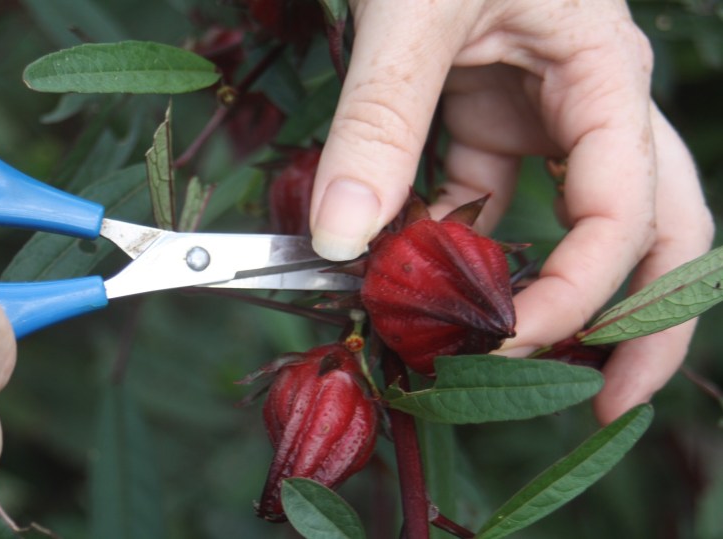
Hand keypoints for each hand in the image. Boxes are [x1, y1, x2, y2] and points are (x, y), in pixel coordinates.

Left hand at [309, 1, 713, 423]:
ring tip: (513, 356)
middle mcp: (592, 100)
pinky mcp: (494, 114)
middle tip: (608, 399)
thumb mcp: (410, 11)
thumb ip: (378, 123)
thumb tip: (342, 239)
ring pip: (576, 221)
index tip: (507, 343)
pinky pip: (494, 196)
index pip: (624, 214)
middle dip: (640, 319)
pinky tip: (425, 272)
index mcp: (602, 74)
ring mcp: (545, 110)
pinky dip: (464, 241)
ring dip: (546, 290)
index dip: (581, 294)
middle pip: (657, 230)